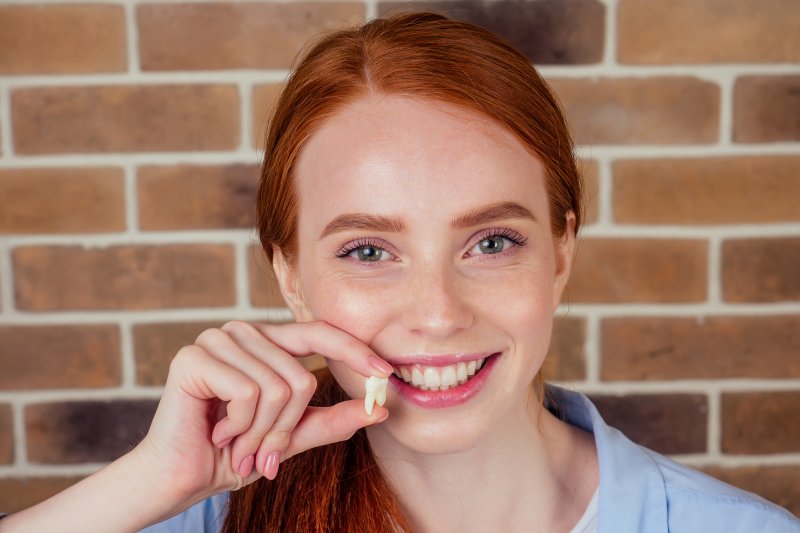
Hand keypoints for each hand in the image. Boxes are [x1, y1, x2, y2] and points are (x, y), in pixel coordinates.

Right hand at [131, 320, 392, 514]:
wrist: (180, 477)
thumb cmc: (234, 454)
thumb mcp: (292, 437)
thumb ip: (332, 420)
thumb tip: (379, 408)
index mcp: (267, 342)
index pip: (320, 333)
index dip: (354, 351)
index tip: (386, 374)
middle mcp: (244, 333)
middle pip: (300, 376)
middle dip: (285, 428)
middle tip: (262, 454)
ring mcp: (217, 339)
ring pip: (277, 387)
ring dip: (260, 433)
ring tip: (237, 444)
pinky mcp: (194, 356)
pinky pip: (248, 392)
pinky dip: (241, 426)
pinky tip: (218, 432)